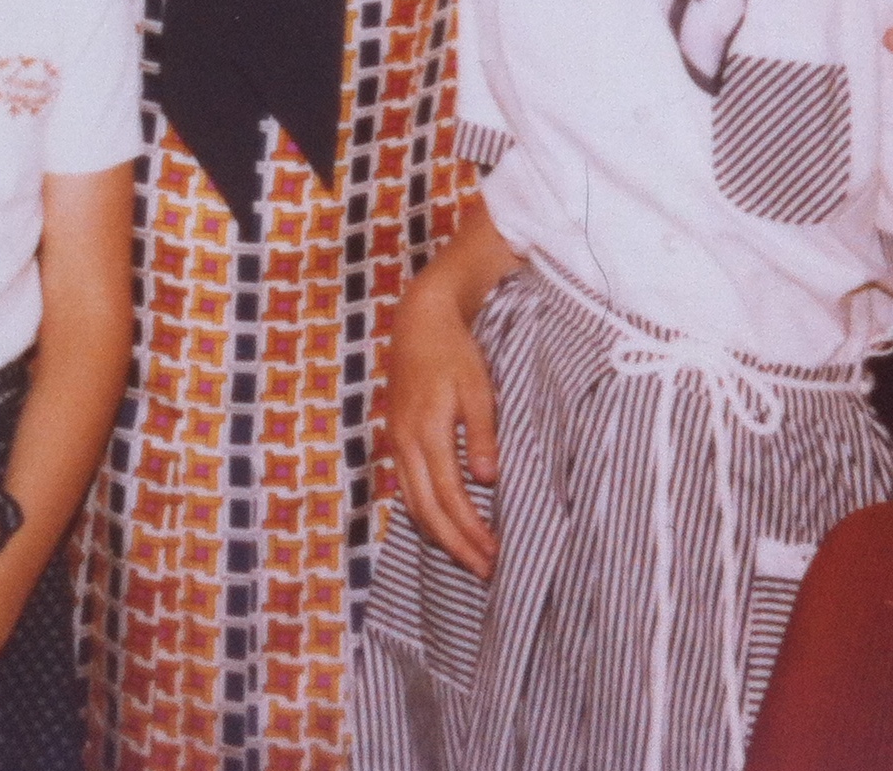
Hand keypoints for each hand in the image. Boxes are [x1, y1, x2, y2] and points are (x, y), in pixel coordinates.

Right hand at [385, 274, 500, 578]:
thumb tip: (487, 478)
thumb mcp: (478, 387)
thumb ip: (481, 433)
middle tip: (485, 572)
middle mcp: (405, 442)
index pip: (448, 497)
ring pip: (412, 503)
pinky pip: (406, 487)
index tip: (495, 554)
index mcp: (426, 431)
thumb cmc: (455, 351)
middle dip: (455, 545)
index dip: (470, 531)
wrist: (419, 320)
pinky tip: (442, 524)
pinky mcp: (396, 437)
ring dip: (439, 535)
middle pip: (426, 510)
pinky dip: (424, 513)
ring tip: (467, 558)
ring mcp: (396, 441)